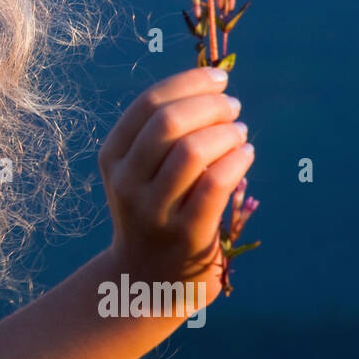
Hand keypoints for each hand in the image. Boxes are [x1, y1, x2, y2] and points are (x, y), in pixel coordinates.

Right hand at [97, 66, 253, 308]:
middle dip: (210, 105)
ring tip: (240, 134)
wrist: (146, 280)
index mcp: (112, 157)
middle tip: (233, 107)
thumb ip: (164, 134)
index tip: (219, 78)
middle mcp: (127, 183)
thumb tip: (212, 86)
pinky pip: (214, 186)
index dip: (189, 82)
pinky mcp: (185, 236)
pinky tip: (246, 155)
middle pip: (168, 123)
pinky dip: (236, 161)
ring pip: (192, 152)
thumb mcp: (142, 172)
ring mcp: (154, 212)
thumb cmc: (155, 212)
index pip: (148, 104)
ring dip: (225, 133)